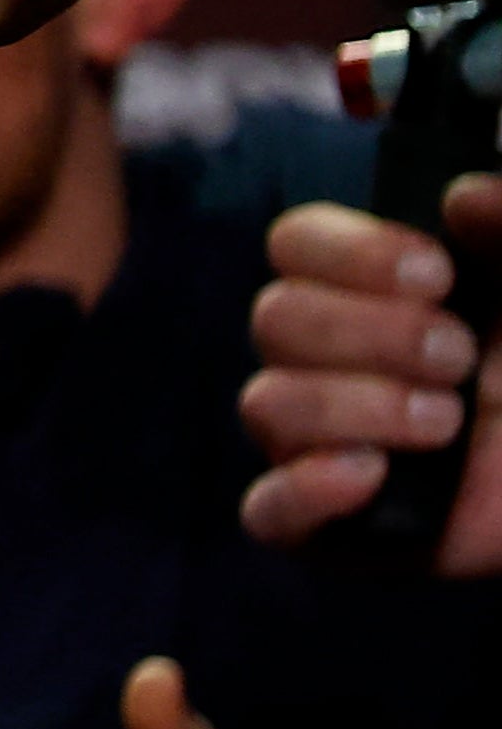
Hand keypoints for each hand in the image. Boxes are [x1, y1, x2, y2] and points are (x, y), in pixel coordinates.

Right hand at [240, 185, 501, 571]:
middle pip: (274, 319)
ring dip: (354, 404)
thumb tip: (461, 196)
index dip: (350, 251)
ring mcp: (325, 446)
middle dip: (371, 334)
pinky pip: (269, 513)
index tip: (440, 275)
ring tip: (448, 422)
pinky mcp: (339, 532)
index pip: (295, 243)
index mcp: (371, 297)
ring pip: (266, 405)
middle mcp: (332, 365)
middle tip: (461, 357)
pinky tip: (370, 476)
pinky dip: (304, 491)